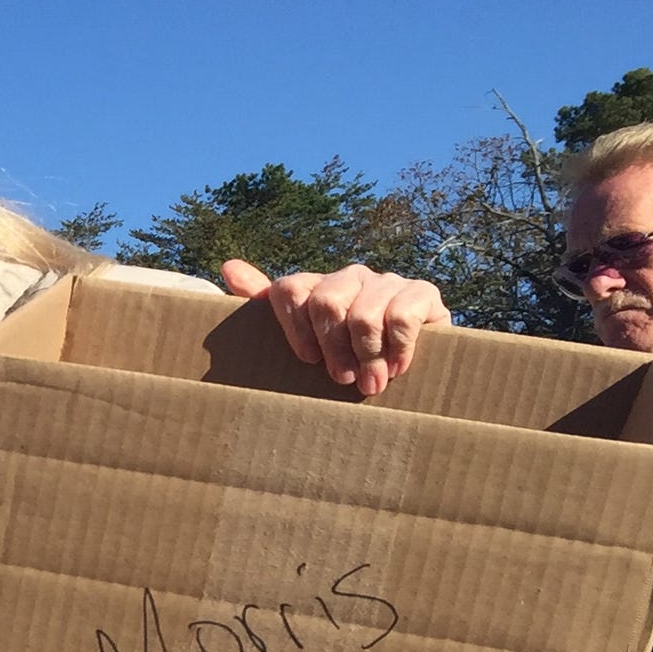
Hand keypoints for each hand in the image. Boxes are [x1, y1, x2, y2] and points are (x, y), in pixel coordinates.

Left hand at [220, 260, 451, 397]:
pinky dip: (398, 349)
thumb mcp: (305, 340)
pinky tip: (398, 367)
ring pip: (364, 313)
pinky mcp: (422, 292)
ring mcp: (386, 282)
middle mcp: (350, 277)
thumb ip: (264, 305)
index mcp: (317, 287)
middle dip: (333, 349)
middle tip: (343, 380)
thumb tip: (229, 267)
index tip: (307, 361)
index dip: (293, 328)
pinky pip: (401, 316)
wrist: (413, 361)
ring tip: (372, 384)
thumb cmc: (347, 356)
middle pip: (326, 301)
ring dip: (367, 357)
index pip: (289, 289)